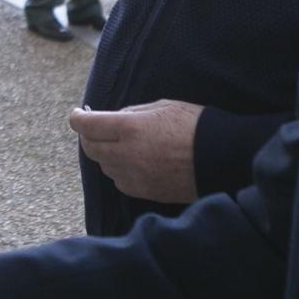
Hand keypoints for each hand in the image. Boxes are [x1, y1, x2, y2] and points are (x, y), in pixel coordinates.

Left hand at [68, 100, 203, 202]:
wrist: (220, 157)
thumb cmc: (194, 126)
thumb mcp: (161, 107)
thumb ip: (131, 113)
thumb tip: (112, 119)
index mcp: (130, 129)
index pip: (88, 125)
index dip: (78, 118)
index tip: (78, 114)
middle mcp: (126, 154)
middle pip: (90, 148)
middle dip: (89, 136)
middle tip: (96, 128)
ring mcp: (134, 176)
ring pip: (104, 166)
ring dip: (105, 154)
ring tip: (121, 144)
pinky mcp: (143, 192)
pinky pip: (120, 181)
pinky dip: (120, 170)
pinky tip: (133, 162)